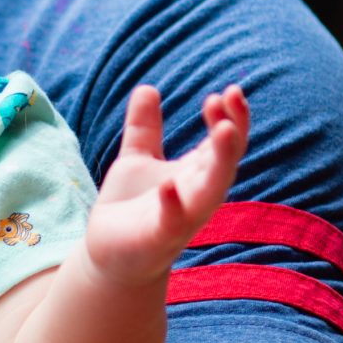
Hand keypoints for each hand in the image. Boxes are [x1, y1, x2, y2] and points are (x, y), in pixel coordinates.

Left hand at [84, 85, 249, 282]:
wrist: (109, 254)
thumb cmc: (132, 207)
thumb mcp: (136, 159)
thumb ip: (144, 127)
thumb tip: (147, 87)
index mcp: (196, 174)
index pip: (224, 143)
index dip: (229, 117)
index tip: (223, 91)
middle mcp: (197, 194)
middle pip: (227, 162)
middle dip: (234, 131)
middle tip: (232, 96)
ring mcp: (182, 217)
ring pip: (212, 191)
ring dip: (222, 160)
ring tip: (224, 129)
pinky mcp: (160, 237)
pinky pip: (173, 221)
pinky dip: (174, 204)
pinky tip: (169, 185)